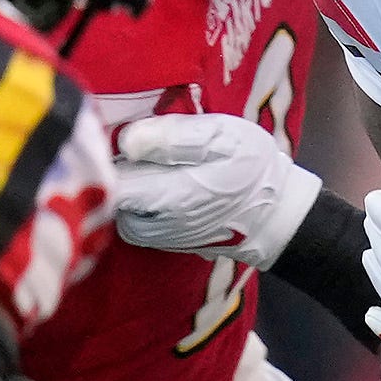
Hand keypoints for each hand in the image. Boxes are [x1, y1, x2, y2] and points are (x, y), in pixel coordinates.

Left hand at [115, 114, 320, 266]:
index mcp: (171, 195)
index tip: (110, 141)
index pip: (111, 185)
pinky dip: (137, 207)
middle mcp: (160, 224)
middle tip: (132, 149)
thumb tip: (126, 141)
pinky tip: (156, 188)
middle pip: (112, 200)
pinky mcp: (168, 242)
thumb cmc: (254, 169)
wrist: (277, 214)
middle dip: (114, 173)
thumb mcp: (222, 138)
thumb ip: (173, 137)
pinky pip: (136, 224)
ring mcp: (162, 237)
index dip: (103, 161)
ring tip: (146, 169)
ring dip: (126, 192)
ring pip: (120, 215)